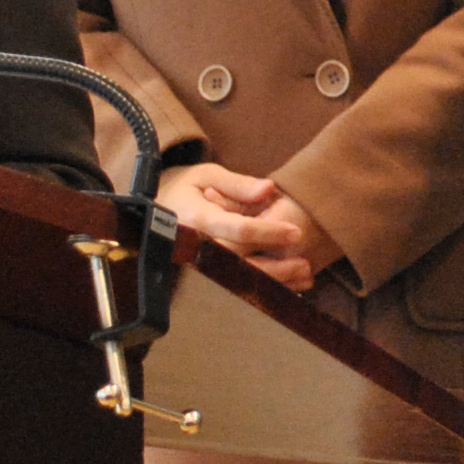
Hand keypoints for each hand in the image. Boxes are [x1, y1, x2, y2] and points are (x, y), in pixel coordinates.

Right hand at [155, 162, 335, 291]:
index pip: (237, 230)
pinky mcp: (203, 275)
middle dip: (275, 267)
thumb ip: (238, 184)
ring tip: (303, 275)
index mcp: (198, 219)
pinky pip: (235, 287)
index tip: (296, 232)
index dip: (268, 232)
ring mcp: (198, 265)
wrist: (159, 210)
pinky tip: (290, 287)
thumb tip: (268, 189)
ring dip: (274, 282)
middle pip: (239, 263)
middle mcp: (197, 247)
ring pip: (238, 282)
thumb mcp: (208, 175)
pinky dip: (263, 289)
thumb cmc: (187, 189)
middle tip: (305, 262)